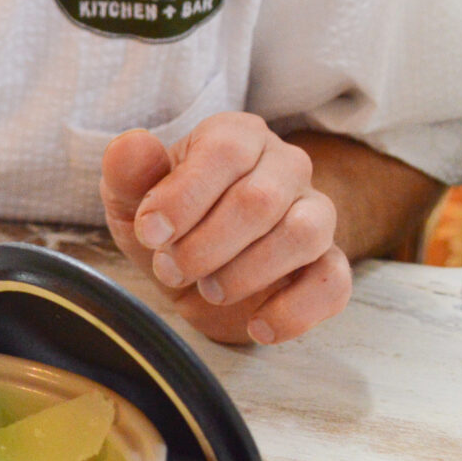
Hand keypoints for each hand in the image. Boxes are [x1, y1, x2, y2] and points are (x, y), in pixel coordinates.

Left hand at [100, 112, 348, 345]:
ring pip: (304, 235)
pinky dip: (295, 311)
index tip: (151, 233)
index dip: (185, 196)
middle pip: (260, 199)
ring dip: (247, 272)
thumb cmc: (166, 224)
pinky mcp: (329, 263)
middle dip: (206, 244)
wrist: (197, 273)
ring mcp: (315, 213)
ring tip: (210, 290)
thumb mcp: (131, 199)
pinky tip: (257, 324)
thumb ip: (128, 172)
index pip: (224, 151)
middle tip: (170, 268)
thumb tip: (132, 144)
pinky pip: (333, 283)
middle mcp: (284, 166)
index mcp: (236, 136)